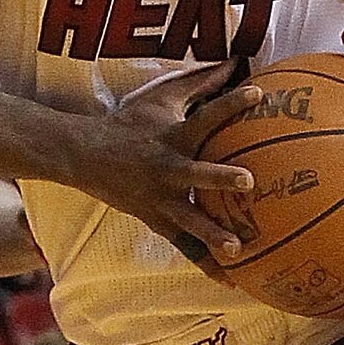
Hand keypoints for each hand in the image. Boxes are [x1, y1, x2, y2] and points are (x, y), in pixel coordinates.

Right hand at [74, 60, 262, 267]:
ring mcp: (161, 199)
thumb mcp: (161, 97)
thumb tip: (235, 63)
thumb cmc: (131, 122)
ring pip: (189, 219)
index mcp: (174, 136)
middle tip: (249, 181)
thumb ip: (200, 82)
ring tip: (237, 248)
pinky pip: (184, 246)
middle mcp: (168, 169)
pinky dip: (206, 264)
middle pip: (197, 174)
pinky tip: (232, 281)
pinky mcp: (156, 219)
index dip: (231, 103)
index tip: (258, 94)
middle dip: (221, 178)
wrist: (85, 155)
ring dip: (212, 233)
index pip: (207, 115)